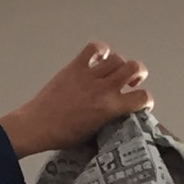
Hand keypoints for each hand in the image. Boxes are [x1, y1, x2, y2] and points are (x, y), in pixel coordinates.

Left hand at [0, 41, 152, 157]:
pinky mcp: (75, 67)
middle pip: (135, 67)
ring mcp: (89, 75)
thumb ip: (110, 120)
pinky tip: (98, 59)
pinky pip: (94, 48)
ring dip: (120, 64)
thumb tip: (119, 114)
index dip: (146, 100)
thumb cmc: (63, 136)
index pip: (143, 97)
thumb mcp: (94, 134)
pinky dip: (100, 50)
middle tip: (131, 81)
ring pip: (117, 58)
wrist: (37, 126)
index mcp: (110, 108)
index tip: (140, 103)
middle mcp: (104, 89)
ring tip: (113, 72)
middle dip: (138, 74)